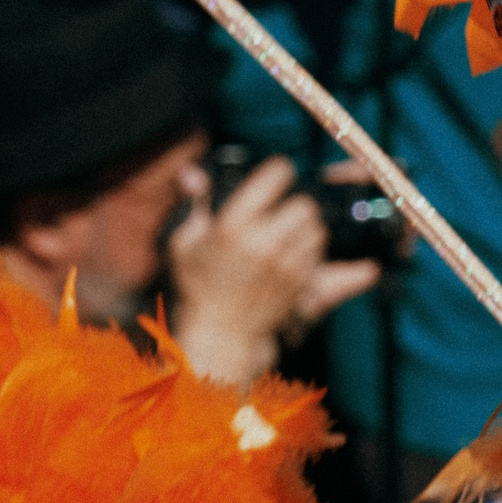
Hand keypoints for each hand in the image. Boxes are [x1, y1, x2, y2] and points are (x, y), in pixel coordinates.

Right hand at [165, 154, 375, 385]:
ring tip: (288, 232)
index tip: (278, 176)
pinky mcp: (300, 282)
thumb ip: (194, 204)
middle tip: (283, 210)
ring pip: (317, 228)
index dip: (279, 172)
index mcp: (234, 225)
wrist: (220, 331)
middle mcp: (264, 242)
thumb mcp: (184, 242)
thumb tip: (192, 174)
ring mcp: (286, 263)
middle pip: (305, 204)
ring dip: (306, 226)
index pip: (277, 177)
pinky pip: (317, 253)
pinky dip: (309, 249)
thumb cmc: (198, 286)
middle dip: (295, 203)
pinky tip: (291, 254)